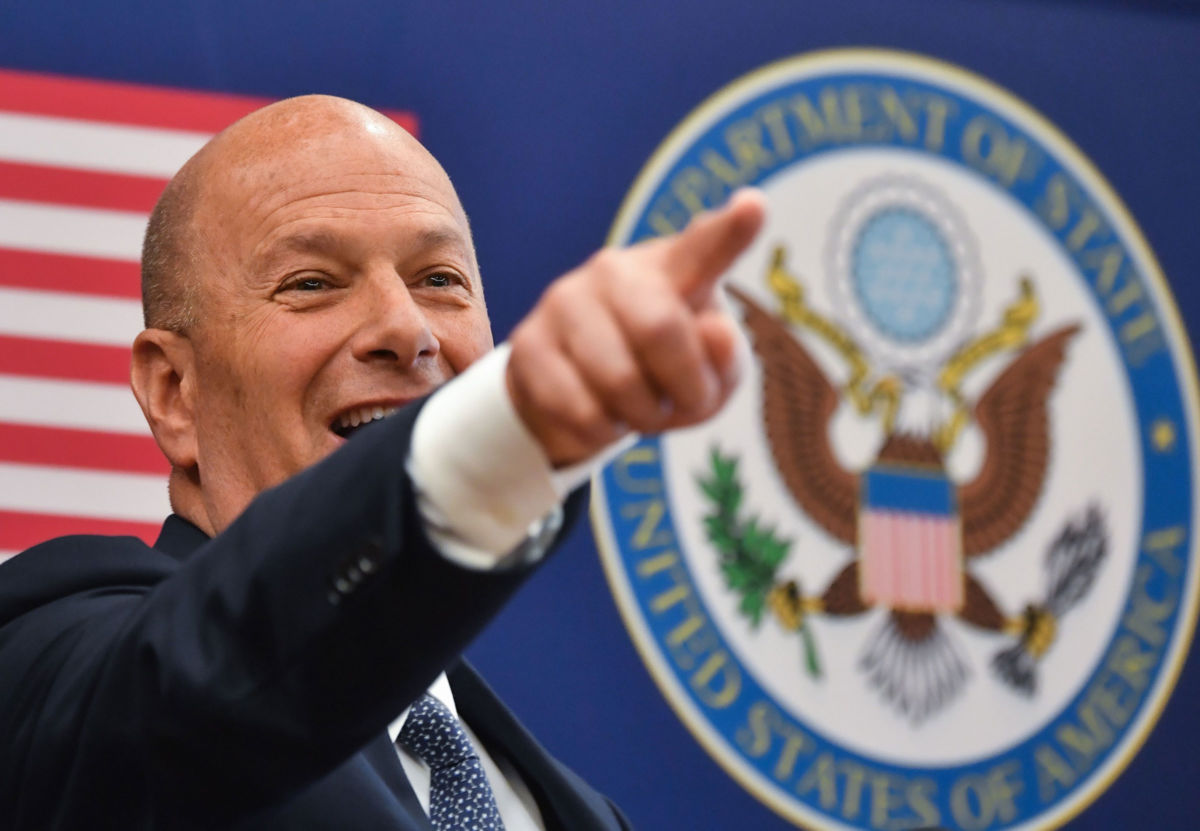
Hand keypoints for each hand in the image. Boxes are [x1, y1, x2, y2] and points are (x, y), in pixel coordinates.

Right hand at [506, 188, 765, 465]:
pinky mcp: (528, 344)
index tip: (754, 206)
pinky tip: (599, 414)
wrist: (577, 391)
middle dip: (683, 389)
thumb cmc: (661, 372)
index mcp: (674, 267)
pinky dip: (603, 433)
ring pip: (618, 382)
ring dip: (643, 418)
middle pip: (660, 328)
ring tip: (638, 409)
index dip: (732, 231)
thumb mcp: (709, 376)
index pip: (705, 247)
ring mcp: (564, 301)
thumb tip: (713, 332)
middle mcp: (616, 269)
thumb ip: (725, 359)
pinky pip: (580, 411)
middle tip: (682, 405)